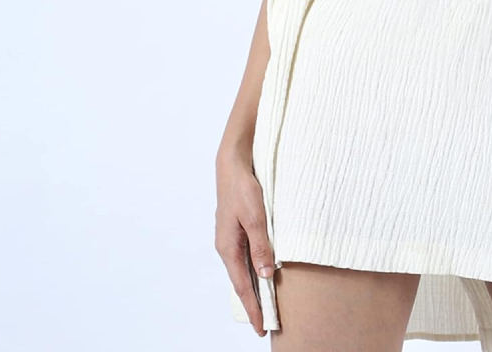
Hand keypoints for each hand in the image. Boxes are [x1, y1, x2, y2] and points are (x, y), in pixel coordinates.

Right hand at [215, 150, 277, 337]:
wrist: (232, 165)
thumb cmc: (243, 189)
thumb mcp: (256, 217)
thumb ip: (261, 246)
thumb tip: (265, 275)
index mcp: (228, 247)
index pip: (242, 285)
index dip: (252, 307)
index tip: (260, 327)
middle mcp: (226, 246)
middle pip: (241, 281)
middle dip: (252, 303)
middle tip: (264, 323)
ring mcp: (229, 238)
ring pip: (242, 269)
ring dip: (253, 287)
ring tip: (264, 305)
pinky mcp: (234, 230)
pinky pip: (243, 257)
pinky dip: (252, 270)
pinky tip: (259, 274)